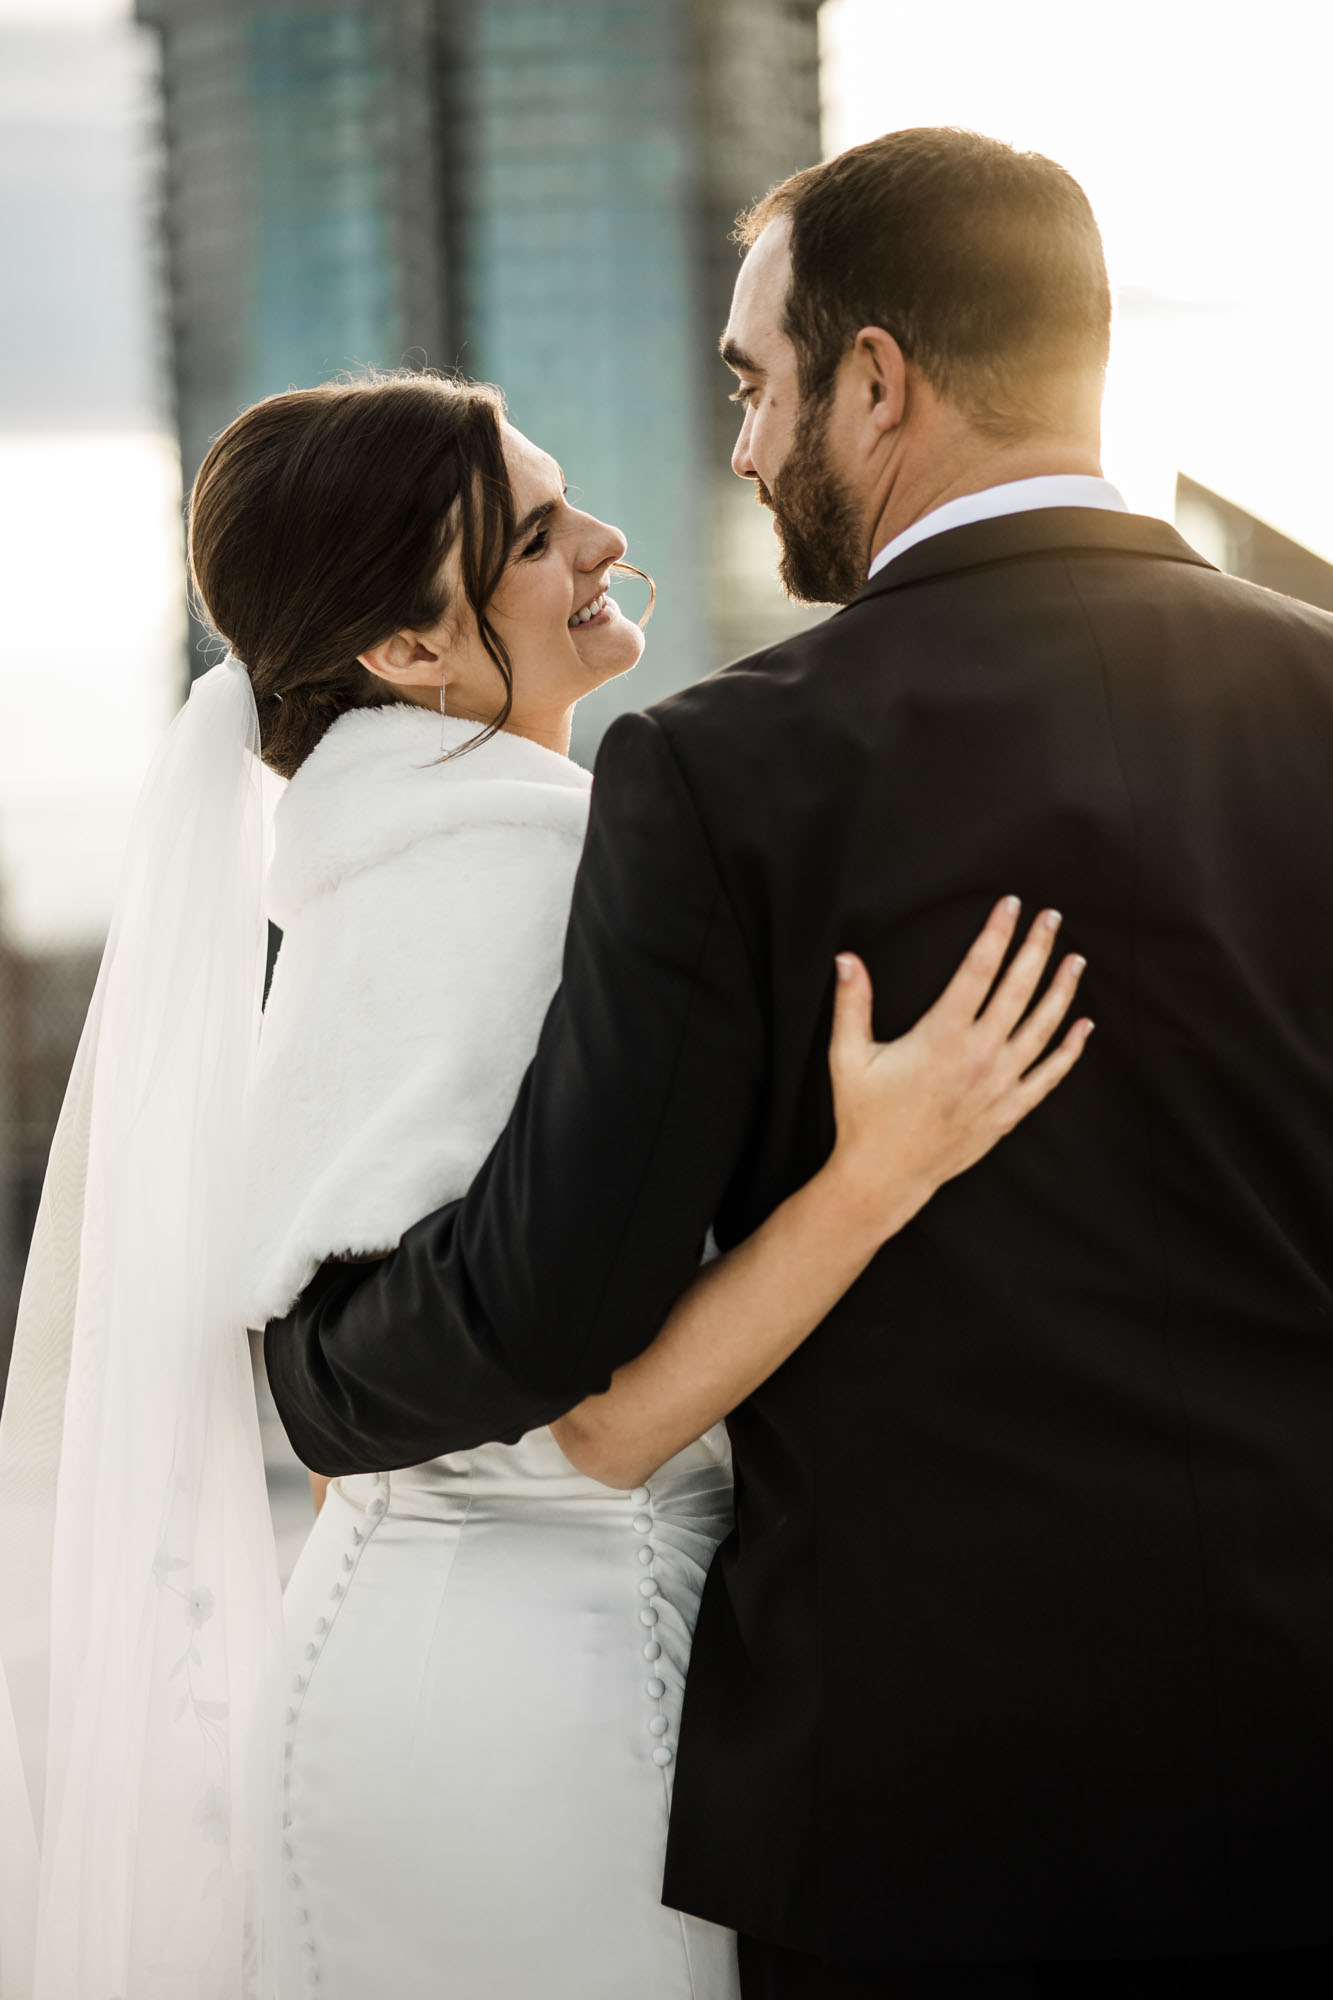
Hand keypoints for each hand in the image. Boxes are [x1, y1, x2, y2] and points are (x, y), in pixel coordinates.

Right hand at [826, 897, 1091, 1243]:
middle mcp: (978, 1056)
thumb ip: (852, 1004)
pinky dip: (1070, 1050)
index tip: (1010, 905)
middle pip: (1018, 989)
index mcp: (941, 1036)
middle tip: (1052, 916)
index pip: (978, 970)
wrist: (886, 1175)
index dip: (996, 933)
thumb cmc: (864, 1115)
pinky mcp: (1008, 1110)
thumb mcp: (847, 1056)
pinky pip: (1049, 1075)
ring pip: (1042, 1027)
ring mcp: (999, 1084)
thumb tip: (847, 958)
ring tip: (1075, 959)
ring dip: (1061, 991)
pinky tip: (1084, 1026)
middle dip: (1037, 948)